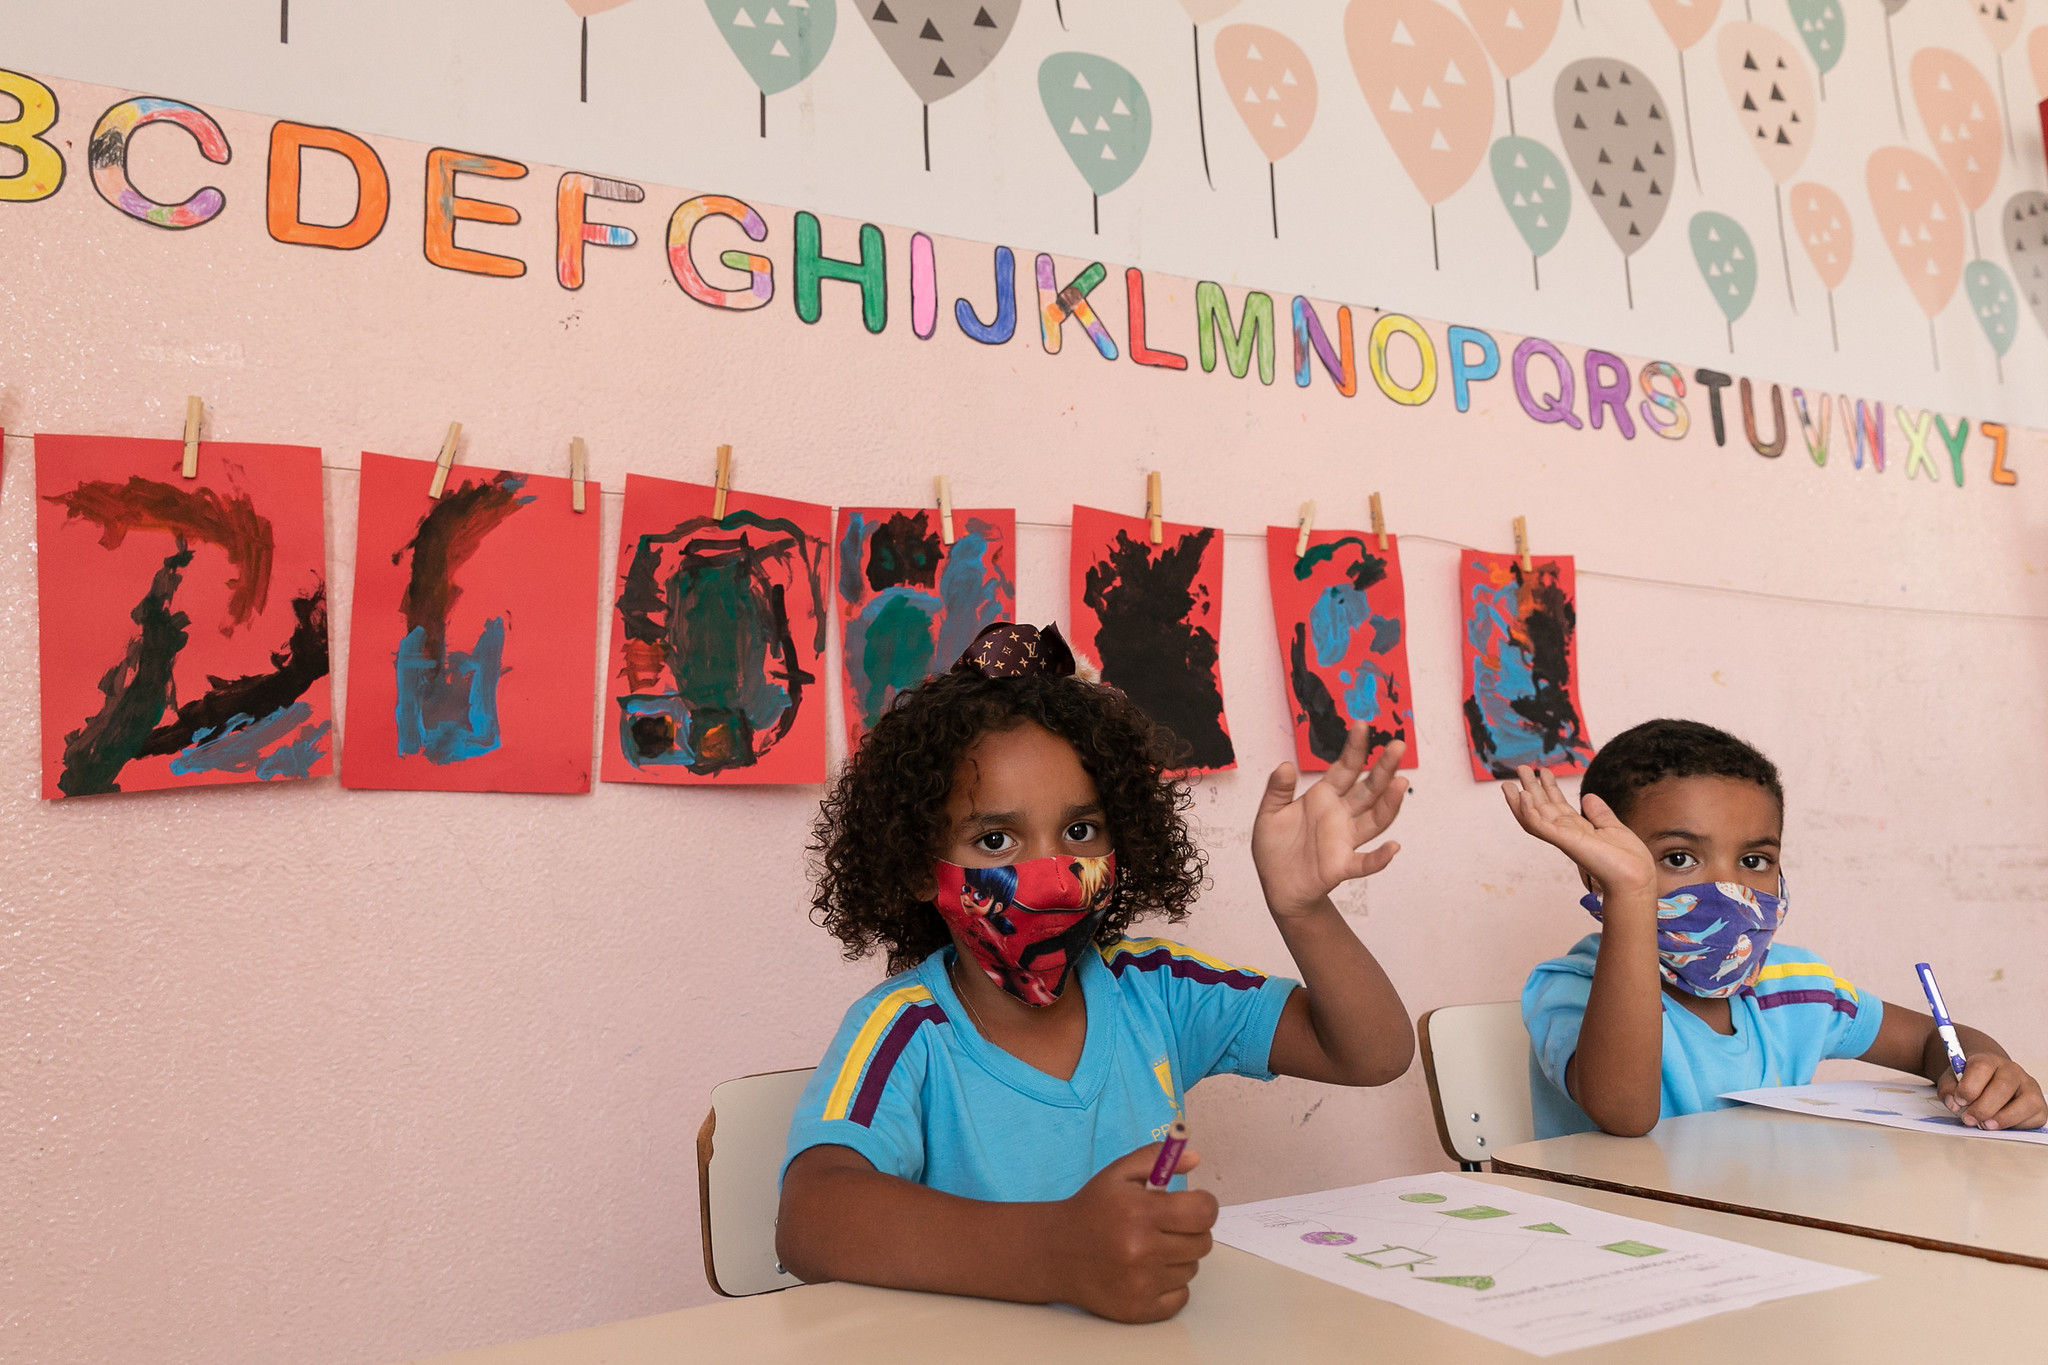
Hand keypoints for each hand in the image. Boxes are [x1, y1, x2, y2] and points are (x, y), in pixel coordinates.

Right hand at [1052, 1142, 1216, 1321]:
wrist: (1054, 1252)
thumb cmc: (1091, 1209)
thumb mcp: (1119, 1173)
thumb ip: (1157, 1158)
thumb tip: (1195, 1157)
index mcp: (1140, 1212)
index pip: (1204, 1213)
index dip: (1204, 1206)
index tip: (1191, 1205)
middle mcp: (1142, 1250)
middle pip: (1203, 1243)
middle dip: (1191, 1231)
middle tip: (1167, 1227)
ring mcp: (1141, 1283)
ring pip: (1192, 1269)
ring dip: (1179, 1258)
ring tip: (1151, 1249)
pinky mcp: (1139, 1309)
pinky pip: (1182, 1296)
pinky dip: (1171, 1285)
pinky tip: (1148, 1272)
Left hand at [1251, 726, 1407, 918]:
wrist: (1276, 885)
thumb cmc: (1275, 847)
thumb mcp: (1269, 813)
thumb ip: (1277, 790)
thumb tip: (1285, 765)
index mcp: (1324, 797)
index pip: (1345, 768)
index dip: (1354, 748)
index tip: (1362, 725)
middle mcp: (1340, 815)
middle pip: (1368, 789)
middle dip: (1383, 768)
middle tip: (1397, 746)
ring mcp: (1345, 840)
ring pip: (1374, 819)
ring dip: (1389, 803)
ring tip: (1400, 783)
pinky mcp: (1342, 866)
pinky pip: (1365, 862)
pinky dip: (1379, 857)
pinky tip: (1393, 848)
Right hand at [1501, 766, 1655, 900]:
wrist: (1635, 876)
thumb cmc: (1628, 859)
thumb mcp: (1613, 827)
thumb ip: (1599, 813)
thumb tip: (1588, 797)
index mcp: (1578, 829)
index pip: (1557, 806)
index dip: (1548, 788)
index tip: (1542, 771)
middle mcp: (1567, 833)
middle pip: (1542, 807)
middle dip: (1531, 788)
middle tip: (1520, 768)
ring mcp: (1563, 837)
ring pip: (1533, 817)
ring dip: (1519, 800)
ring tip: (1508, 782)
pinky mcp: (1563, 841)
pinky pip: (1539, 826)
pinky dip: (1528, 811)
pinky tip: (1523, 795)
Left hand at [1938, 1055, 2047, 1130]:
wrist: (1988, 1082)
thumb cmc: (1970, 1083)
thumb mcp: (1952, 1081)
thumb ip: (1948, 1089)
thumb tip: (1953, 1103)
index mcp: (1988, 1060)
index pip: (1981, 1067)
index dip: (1969, 1087)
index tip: (1958, 1101)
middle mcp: (2012, 1070)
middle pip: (2003, 1087)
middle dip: (1983, 1108)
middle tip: (1968, 1119)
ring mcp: (2028, 1086)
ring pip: (2025, 1102)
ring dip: (2003, 1118)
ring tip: (1985, 1125)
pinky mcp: (2039, 1105)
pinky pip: (2034, 1117)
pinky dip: (2017, 1125)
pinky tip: (2000, 1124)